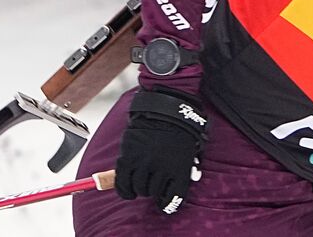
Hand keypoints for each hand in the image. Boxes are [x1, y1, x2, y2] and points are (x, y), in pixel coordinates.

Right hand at [114, 87, 208, 213]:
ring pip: (138, 189)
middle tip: (153, 187)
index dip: (169, 204)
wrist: (167, 107)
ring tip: (142, 185)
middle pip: (153, 193)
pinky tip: (128, 190)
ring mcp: (144, 163)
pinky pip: (122, 182)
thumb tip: (186, 182)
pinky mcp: (128, 157)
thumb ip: (186, 167)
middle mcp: (161, 168)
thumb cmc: (182, 127)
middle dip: (153, 192)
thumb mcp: (190, 148)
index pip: (174, 196)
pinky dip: (124, 190)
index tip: (165, 205)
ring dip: (139, 190)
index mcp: (179, 168)